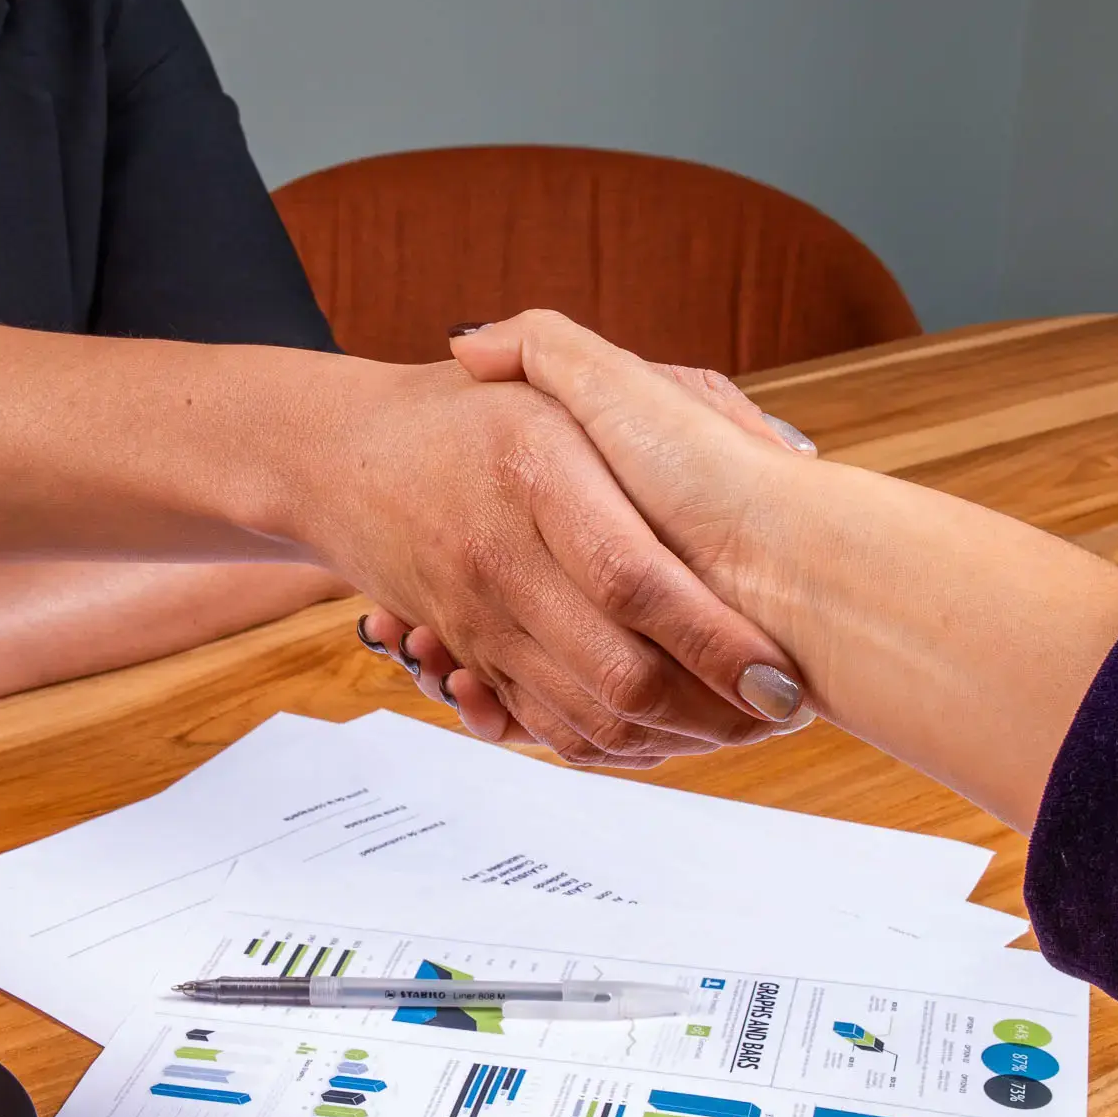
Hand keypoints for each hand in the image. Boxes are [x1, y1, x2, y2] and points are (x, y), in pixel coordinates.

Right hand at [301, 354, 806, 765]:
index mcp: (538, 471)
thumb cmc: (465, 412)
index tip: (778, 673)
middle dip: (712, 710)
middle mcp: (503, 555)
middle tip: (781, 712)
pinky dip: (614, 743)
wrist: (335, 457)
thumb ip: (657, 387)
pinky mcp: (471, 655)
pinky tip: (669, 729)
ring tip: (743, 726)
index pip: (634, 579)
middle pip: (616, 671)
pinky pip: (546, 727)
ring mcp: (480, 616)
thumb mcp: (546, 373)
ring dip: (676, 737)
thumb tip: (782, 446)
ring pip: (588, 715)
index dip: (712, 639)